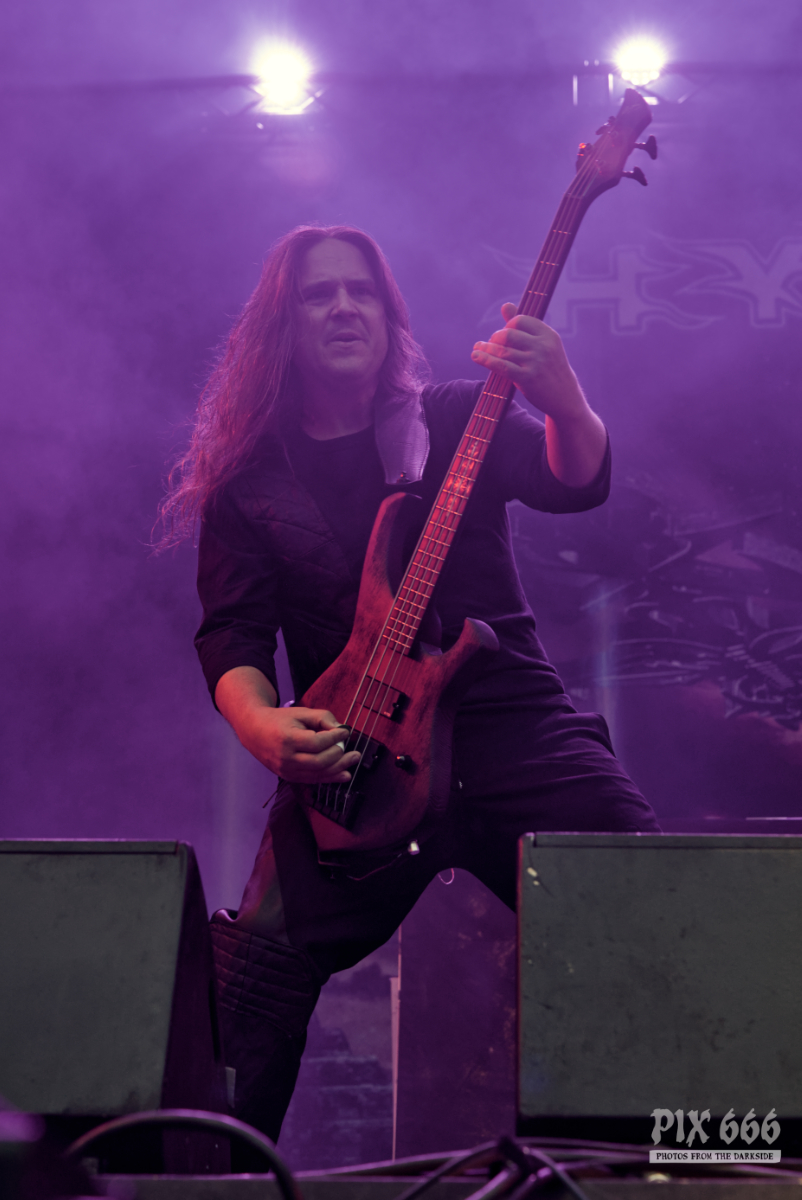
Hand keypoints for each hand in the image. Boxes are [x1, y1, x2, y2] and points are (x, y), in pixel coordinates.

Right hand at [214, 666, 359, 783]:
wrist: (254, 731)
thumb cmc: (279, 720)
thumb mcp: (300, 712)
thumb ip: (322, 717)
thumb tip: (341, 729)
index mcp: (287, 738)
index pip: (316, 742)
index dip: (335, 738)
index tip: (345, 732)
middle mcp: (285, 757)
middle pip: (319, 762)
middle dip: (339, 756)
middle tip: (353, 750)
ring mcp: (286, 770)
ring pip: (317, 774)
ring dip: (339, 769)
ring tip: (353, 761)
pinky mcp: (288, 777)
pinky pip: (312, 780)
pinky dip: (329, 778)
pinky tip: (343, 774)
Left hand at [471, 303, 585, 419]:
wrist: (565, 397)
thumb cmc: (551, 368)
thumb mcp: (543, 345)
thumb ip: (524, 326)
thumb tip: (505, 305)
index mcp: (548, 335)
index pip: (520, 320)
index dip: (507, 325)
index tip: (502, 334)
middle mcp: (543, 346)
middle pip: (508, 334)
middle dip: (495, 338)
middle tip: (489, 344)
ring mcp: (535, 362)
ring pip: (502, 350)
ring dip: (486, 349)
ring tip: (477, 350)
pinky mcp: (527, 378)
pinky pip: (501, 366)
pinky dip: (486, 360)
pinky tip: (476, 357)